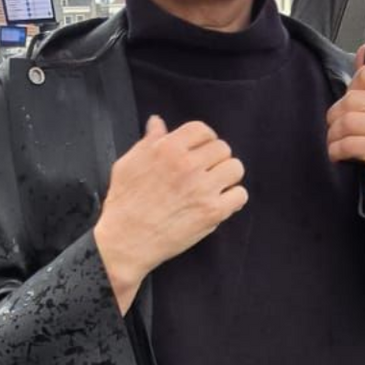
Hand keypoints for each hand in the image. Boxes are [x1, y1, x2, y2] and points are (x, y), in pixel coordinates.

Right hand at [94, 117, 247, 312]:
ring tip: (216, 185)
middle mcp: (188, 165)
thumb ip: (148, 142)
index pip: (201, 130)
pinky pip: (240, 195)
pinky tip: (220, 203)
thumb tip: (157, 122)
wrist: (125, 242)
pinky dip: (233, 199)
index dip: (204, 138)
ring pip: (235, 168)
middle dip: (215, 158)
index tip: (202, 148)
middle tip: (207, 171)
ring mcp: (203, 189)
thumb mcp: (128, 164)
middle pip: (222, 148)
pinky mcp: (212, 212)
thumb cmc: (124, 204)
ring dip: (227, 176)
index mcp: (168, 149)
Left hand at [327, 50, 364, 229]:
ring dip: (334, 137)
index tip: (354, 108)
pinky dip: (337, 151)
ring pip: (346, 121)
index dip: (351, 92)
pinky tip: (342, 155)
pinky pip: (348, 143)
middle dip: (336, 118)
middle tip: (339, 131)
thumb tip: (363, 50)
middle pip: (351, 99)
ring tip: (339, 144)